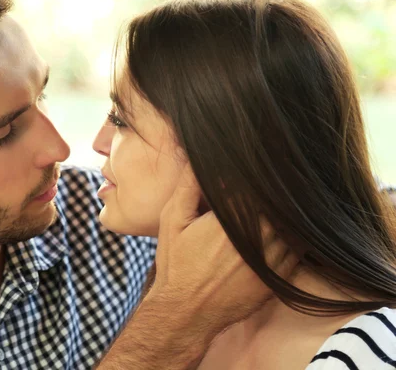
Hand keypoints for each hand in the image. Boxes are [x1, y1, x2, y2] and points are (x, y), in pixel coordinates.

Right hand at [149, 164, 297, 333]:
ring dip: (286, 215)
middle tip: (271, 184)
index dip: (256, 175)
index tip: (253, 168)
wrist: (185, 313)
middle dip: (273, 194)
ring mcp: (269, 261)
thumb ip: (188, 187)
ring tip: (277, 205)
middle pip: (278, 204)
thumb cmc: (176, 265)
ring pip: (292, 226)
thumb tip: (199, 158)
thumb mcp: (173, 221)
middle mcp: (255, 238)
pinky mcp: (277, 279)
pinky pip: (298, 252)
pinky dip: (294, 239)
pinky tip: (281, 233)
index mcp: (230, 220)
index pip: (256, 186)